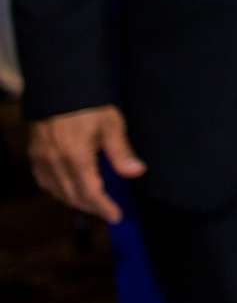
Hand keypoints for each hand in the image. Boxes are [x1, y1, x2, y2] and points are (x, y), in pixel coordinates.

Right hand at [29, 106, 145, 221]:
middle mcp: (55, 163)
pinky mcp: (35, 153)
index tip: (116, 216)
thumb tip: (136, 172)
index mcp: (76, 158)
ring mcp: (42, 159)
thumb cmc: (89, 104)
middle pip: (73, 196)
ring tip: (93, 202)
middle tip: (108, 211)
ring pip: (57, 191)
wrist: (60, 86)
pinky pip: (44, 181)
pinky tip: (69, 188)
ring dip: (74, 200)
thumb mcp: (111, 125)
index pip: (90, 193)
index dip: (104, 208)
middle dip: (92, 207)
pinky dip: (57, 189)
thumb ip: (121, 152)